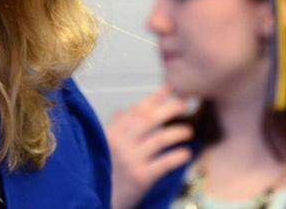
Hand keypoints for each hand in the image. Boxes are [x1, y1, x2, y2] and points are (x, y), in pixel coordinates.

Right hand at [106, 85, 193, 208]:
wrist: (97, 200)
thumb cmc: (102, 172)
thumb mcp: (103, 146)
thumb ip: (115, 128)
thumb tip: (122, 111)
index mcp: (112, 133)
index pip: (136, 109)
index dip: (154, 97)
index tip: (169, 87)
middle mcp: (121, 143)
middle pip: (150, 119)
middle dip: (170, 108)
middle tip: (184, 103)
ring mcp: (131, 160)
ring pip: (160, 138)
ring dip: (177, 132)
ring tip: (188, 131)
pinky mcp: (141, 178)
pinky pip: (164, 162)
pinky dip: (177, 156)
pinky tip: (186, 153)